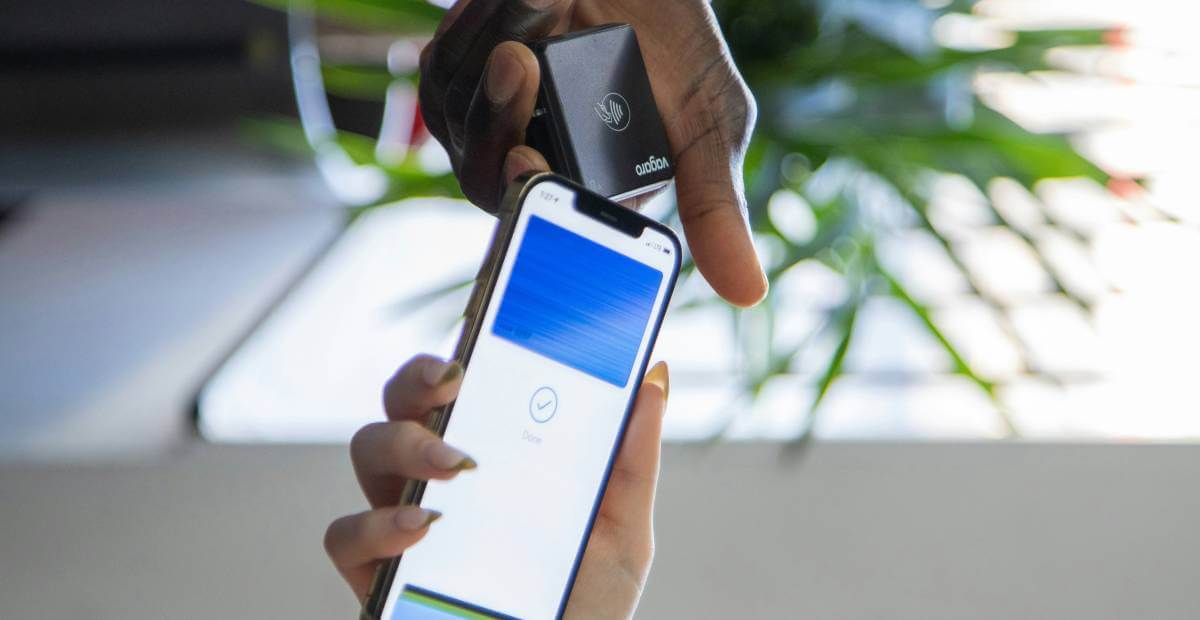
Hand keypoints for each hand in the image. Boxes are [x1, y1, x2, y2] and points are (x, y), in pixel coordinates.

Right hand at [324, 354, 670, 617]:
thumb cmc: (585, 599)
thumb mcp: (622, 531)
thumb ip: (632, 461)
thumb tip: (654, 378)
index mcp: (489, 454)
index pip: (455, 387)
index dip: (452, 356)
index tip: (473, 350)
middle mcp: (438, 480)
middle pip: (400, 402)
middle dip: (416, 382)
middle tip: (456, 387)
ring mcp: (403, 523)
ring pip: (368, 448)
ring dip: (407, 444)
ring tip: (458, 467)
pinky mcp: (379, 575)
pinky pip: (346, 534)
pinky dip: (375, 523)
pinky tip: (421, 527)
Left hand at [418, 0, 767, 306]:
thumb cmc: (676, 44)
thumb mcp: (710, 124)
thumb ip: (715, 207)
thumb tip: (749, 294)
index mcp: (587, 192)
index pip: (541, 226)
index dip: (525, 201)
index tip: (527, 158)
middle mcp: (534, 165)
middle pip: (482, 178)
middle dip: (496, 119)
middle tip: (517, 60)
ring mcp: (490, 122)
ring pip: (456, 118)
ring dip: (494, 48)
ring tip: (548, 5)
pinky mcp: (458, 79)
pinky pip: (439, 72)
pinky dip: (473, 29)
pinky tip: (521, 6)